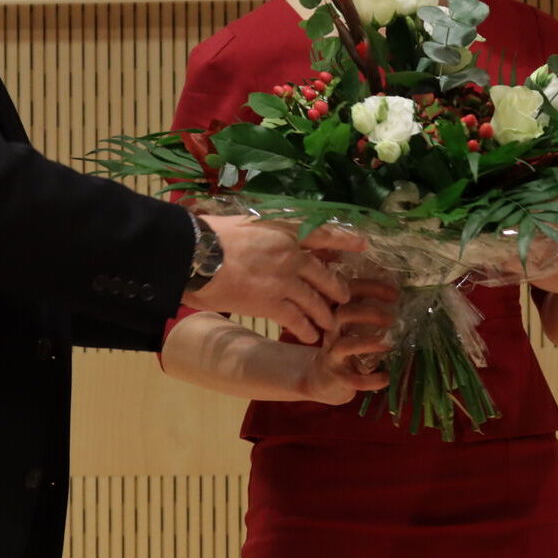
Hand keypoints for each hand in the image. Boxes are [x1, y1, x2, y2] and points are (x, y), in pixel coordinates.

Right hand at [183, 216, 362, 341]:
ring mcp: (284, 280)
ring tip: (330, 324)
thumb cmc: (211, 234)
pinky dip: (305, 329)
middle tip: (344, 297)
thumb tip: (269, 233)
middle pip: (324, 274)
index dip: (345, 239)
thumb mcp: (245, 221)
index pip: (324, 233)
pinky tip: (310, 337)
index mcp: (284, 229)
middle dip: (336, 288)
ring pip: (315, 300)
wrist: (195, 255)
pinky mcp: (271, 303)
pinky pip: (296, 319)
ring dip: (324, 314)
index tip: (362, 244)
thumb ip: (264, 230)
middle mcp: (291, 254)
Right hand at [292, 279, 397, 404]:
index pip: (350, 291)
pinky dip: (371, 379)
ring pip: (345, 345)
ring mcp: (332, 355)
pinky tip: (386, 378)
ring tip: (388, 346)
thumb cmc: (345, 348)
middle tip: (391, 320)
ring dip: (368, 343)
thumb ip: (370, 314)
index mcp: (337, 314)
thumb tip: (404, 302)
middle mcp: (331, 331)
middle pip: (342, 314)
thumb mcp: (353, 327)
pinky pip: (353, 379)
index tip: (396, 294)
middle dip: (368, 313)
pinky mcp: (336, 377)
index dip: (372, 288)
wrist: (322, 380)